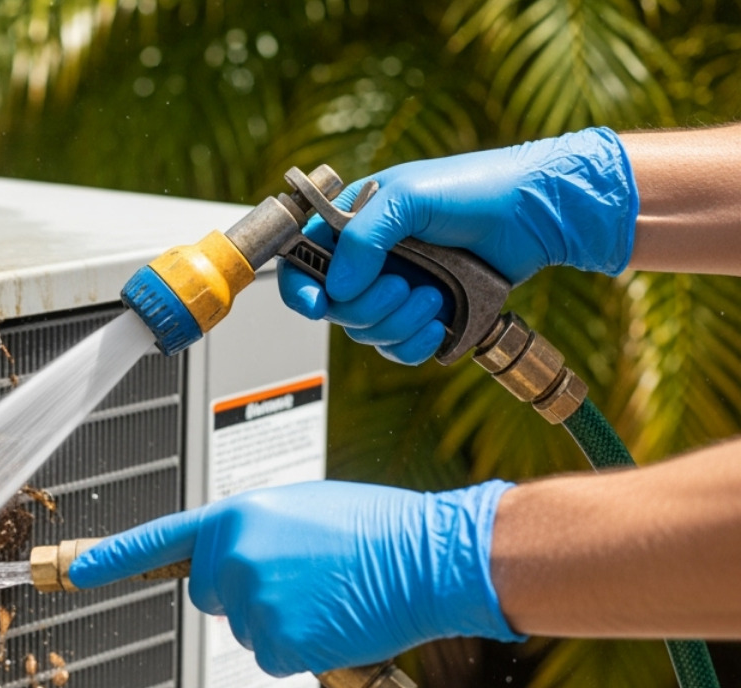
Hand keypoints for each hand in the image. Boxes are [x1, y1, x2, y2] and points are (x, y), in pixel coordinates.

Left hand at [66, 480, 524, 675]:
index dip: (111, 558)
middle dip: (247, 594)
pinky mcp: (277, 642)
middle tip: (307, 578)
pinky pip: (274, 657)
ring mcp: (252, 603)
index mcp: (235, 516)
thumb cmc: (377, 529)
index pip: (159, 540)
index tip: (70, 570)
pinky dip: (303, 651)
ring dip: (284, 622)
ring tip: (333, 594)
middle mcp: (232, 557)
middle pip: (212, 595)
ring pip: (247, 630)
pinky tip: (336, 622)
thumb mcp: (300, 510)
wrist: (428, 556)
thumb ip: (253, 532)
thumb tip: (233, 559)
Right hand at [279, 127, 637, 363]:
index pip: (302, 263)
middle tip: (403, 285)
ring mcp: (396, 290)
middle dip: (368, 306)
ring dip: (399, 322)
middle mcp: (370, 261)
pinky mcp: (425, 316)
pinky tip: (439, 321)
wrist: (536, 214)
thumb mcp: (407, 197)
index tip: (317, 305)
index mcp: (352, 225)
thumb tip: (335, 289)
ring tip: (435, 294)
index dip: (299, 289)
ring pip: (366, 333)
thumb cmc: (475, 189)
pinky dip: (415, 343)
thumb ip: (361, 238)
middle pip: (335, 309)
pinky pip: (398, 350)